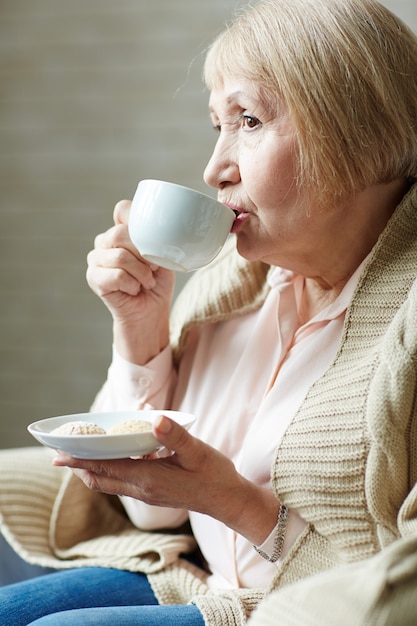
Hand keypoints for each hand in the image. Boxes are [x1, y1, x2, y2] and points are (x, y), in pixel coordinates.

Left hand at [53, 414, 277, 544]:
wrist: (227, 500)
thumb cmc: (213, 474)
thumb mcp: (197, 451)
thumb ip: (175, 436)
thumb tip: (154, 419)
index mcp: (149, 478)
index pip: (105, 467)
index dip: (80, 459)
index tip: (58, 454)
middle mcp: (142, 489)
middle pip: (100, 478)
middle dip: (78, 466)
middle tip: (57, 454)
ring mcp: (147, 493)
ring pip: (109, 483)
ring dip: (91, 470)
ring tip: (77, 457)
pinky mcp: (153, 493)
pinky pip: (121, 483)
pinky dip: (108, 471)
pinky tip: (112, 459)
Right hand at [86, 200, 175, 362]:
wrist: (151, 312)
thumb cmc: (157, 282)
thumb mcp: (163, 254)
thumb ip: (157, 237)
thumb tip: (163, 225)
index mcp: (120, 231)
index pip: (122, 210)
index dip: (139, 224)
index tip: (153, 244)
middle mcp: (104, 242)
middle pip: (120, 233)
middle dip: (143, 254)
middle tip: (152, 269)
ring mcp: (96, 259)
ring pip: (119, 256)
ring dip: (140, 273)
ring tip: (146, 281)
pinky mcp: (94, 278)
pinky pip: (116, 275)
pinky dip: (132, 285)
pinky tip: (134, 290)